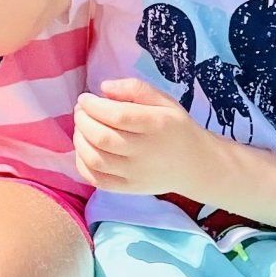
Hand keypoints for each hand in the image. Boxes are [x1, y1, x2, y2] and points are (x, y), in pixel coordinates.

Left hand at [74, 75, 209, 194]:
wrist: (195, 164)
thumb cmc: (175, 128)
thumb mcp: (164, 100)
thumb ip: (135, 89)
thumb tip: (103, 87)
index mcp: (156, 125)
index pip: (117, 116)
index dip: (93, 106)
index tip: (84, 98)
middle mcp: (145, 152)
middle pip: (102, 138)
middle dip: (82, 121)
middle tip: (80, 111)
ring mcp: (136, 174)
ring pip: (95, 160)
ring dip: (79, 140)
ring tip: (81, 127)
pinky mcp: (129, 189)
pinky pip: (96, 180)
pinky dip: (82, 163)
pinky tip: (84, 149)